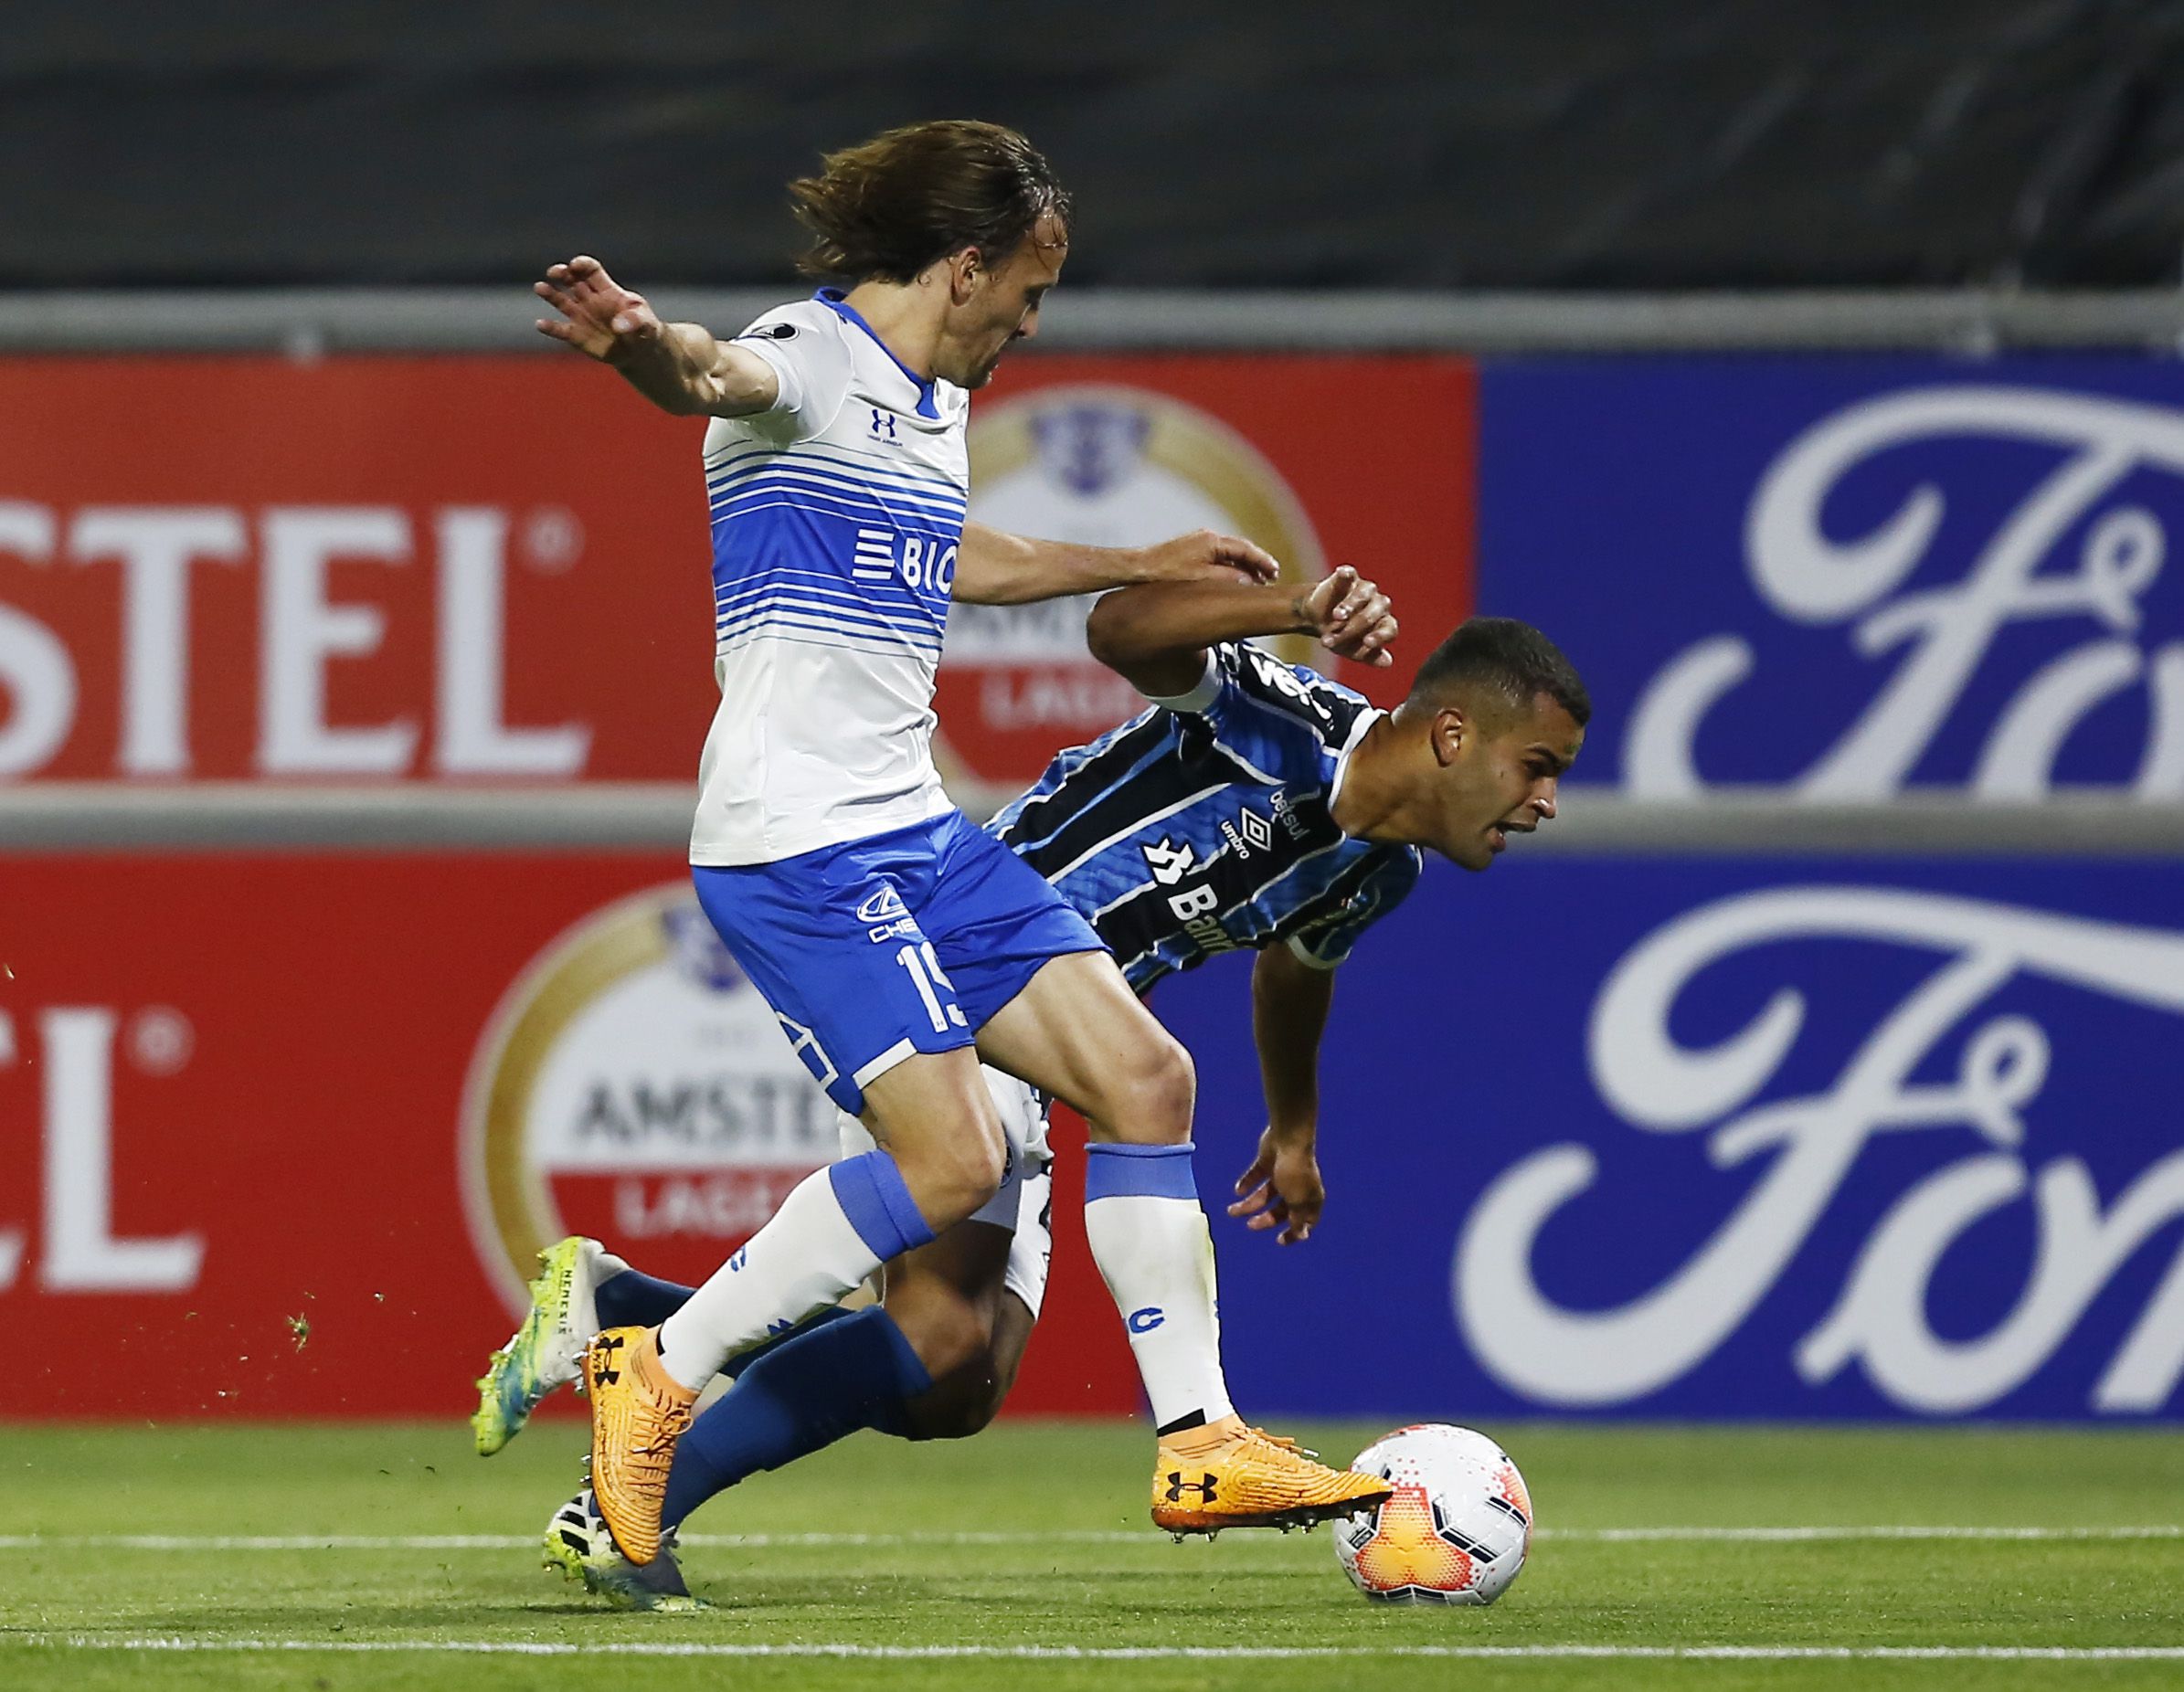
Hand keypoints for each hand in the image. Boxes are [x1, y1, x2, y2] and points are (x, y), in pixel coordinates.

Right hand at [534, 255, 663, 362]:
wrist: (639, 352)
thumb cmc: (643, 329)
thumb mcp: (647, 324)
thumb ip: (636, 321)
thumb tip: (619, 326)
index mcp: (607, 289)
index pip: (591, 270)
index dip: (582, 265)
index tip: (575, 265)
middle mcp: (589, 298)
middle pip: (572, 279)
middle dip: (562, 273)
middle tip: (554, 272)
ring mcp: (581, 315)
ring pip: (561, 300)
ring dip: (550, 293)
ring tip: (540, 287)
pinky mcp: (576, 335)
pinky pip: (560, 329)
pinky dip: (550, 327)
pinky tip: (541, 324)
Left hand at [1135, 528, 1280, 586]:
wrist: (1141, 567)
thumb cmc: (1167, 572)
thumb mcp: (1201, 578)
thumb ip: (1227, 578)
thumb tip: (1248, 580)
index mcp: (1212, 541)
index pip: (1245, 550)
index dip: (1263, 561)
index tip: (1275, 572)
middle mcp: (1208, 537)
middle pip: (1241, 549)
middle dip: (1257, 563)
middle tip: (1272, 577)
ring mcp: (1200, 542)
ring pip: (1230, 553)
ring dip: (1245, 566)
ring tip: (1258, 580)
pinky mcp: (1193, 550)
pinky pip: (1220, 556)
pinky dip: (1231, 566)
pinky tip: (1235, 578)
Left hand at [1227, 1127, 1324, 1244]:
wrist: (1288, 1136)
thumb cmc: (1296, 1171)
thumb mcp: (1298, 1200)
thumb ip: (1297, 1218)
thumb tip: (1302, 1235)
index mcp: (1309, 1199)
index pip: (1304, 1222)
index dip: (1293, 1233)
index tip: (1279, 1240)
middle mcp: (1297, 1188)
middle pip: (1280, 1210)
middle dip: (1265, 1219)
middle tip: (1250, 1225)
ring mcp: (1282, 1174)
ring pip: (1264, 1195)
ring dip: (1249, 1204)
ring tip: (1232, 1211)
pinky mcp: (1268, 1162)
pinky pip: (1256, 1177)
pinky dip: (1247, 1183)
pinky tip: (1238, 1190)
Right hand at [1302, 565, 1397, 667]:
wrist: (1317, 618)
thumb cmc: (1339, 636)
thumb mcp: (1351, 650)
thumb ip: (1369, 656)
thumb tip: (1388, 662)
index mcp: (1383, 623)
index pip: (1389, 629)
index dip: (1380, 636)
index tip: (1367, 643)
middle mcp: (1378, 604)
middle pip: (1372, 614)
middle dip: (1352, 628)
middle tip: (1333, 638)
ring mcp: (1364, 589)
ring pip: (1364, 594)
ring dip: (1350, 605)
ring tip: (1336, 616)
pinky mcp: (1349, 578)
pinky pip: (1350, 573)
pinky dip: (1347, 573)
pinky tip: (1342, 573)